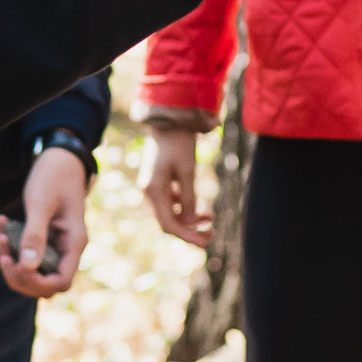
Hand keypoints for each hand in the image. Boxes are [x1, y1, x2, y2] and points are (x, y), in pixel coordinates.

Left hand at [0, 150, 88, 297]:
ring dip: (13, 261)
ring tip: (0, 236)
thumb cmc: (53, 177)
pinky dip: (11, 245)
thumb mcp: (41, 204)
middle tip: (2, 253)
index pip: (61, 282)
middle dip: (20, 274)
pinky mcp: (45, 239)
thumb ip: (34, 234)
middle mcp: (67, 249)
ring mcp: (56, 246)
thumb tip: (26, 267)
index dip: (37, 282)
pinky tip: (1, 223)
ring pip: (34, 272)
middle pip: (46, 284)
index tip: (17, 264)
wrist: (59, 159)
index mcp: (74, 243)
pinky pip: (27, 253)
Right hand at [141, 126, 210, 250]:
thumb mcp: (187, 171)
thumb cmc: (179, 143)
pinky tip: (199, 206)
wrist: (169, 119)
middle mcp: (149, 191)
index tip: (206, 242)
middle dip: (190, 229)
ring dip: (189, 218)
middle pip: (168, 221)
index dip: (187, 237)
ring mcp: (152, 186)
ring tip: (210, 217)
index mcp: (153, 190)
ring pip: (170, 212)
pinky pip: (170, 202)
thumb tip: (189, 222)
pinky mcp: (157, 180)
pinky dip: (184, 206)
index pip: (169, 225)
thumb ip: (188, 198)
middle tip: (212, 232)